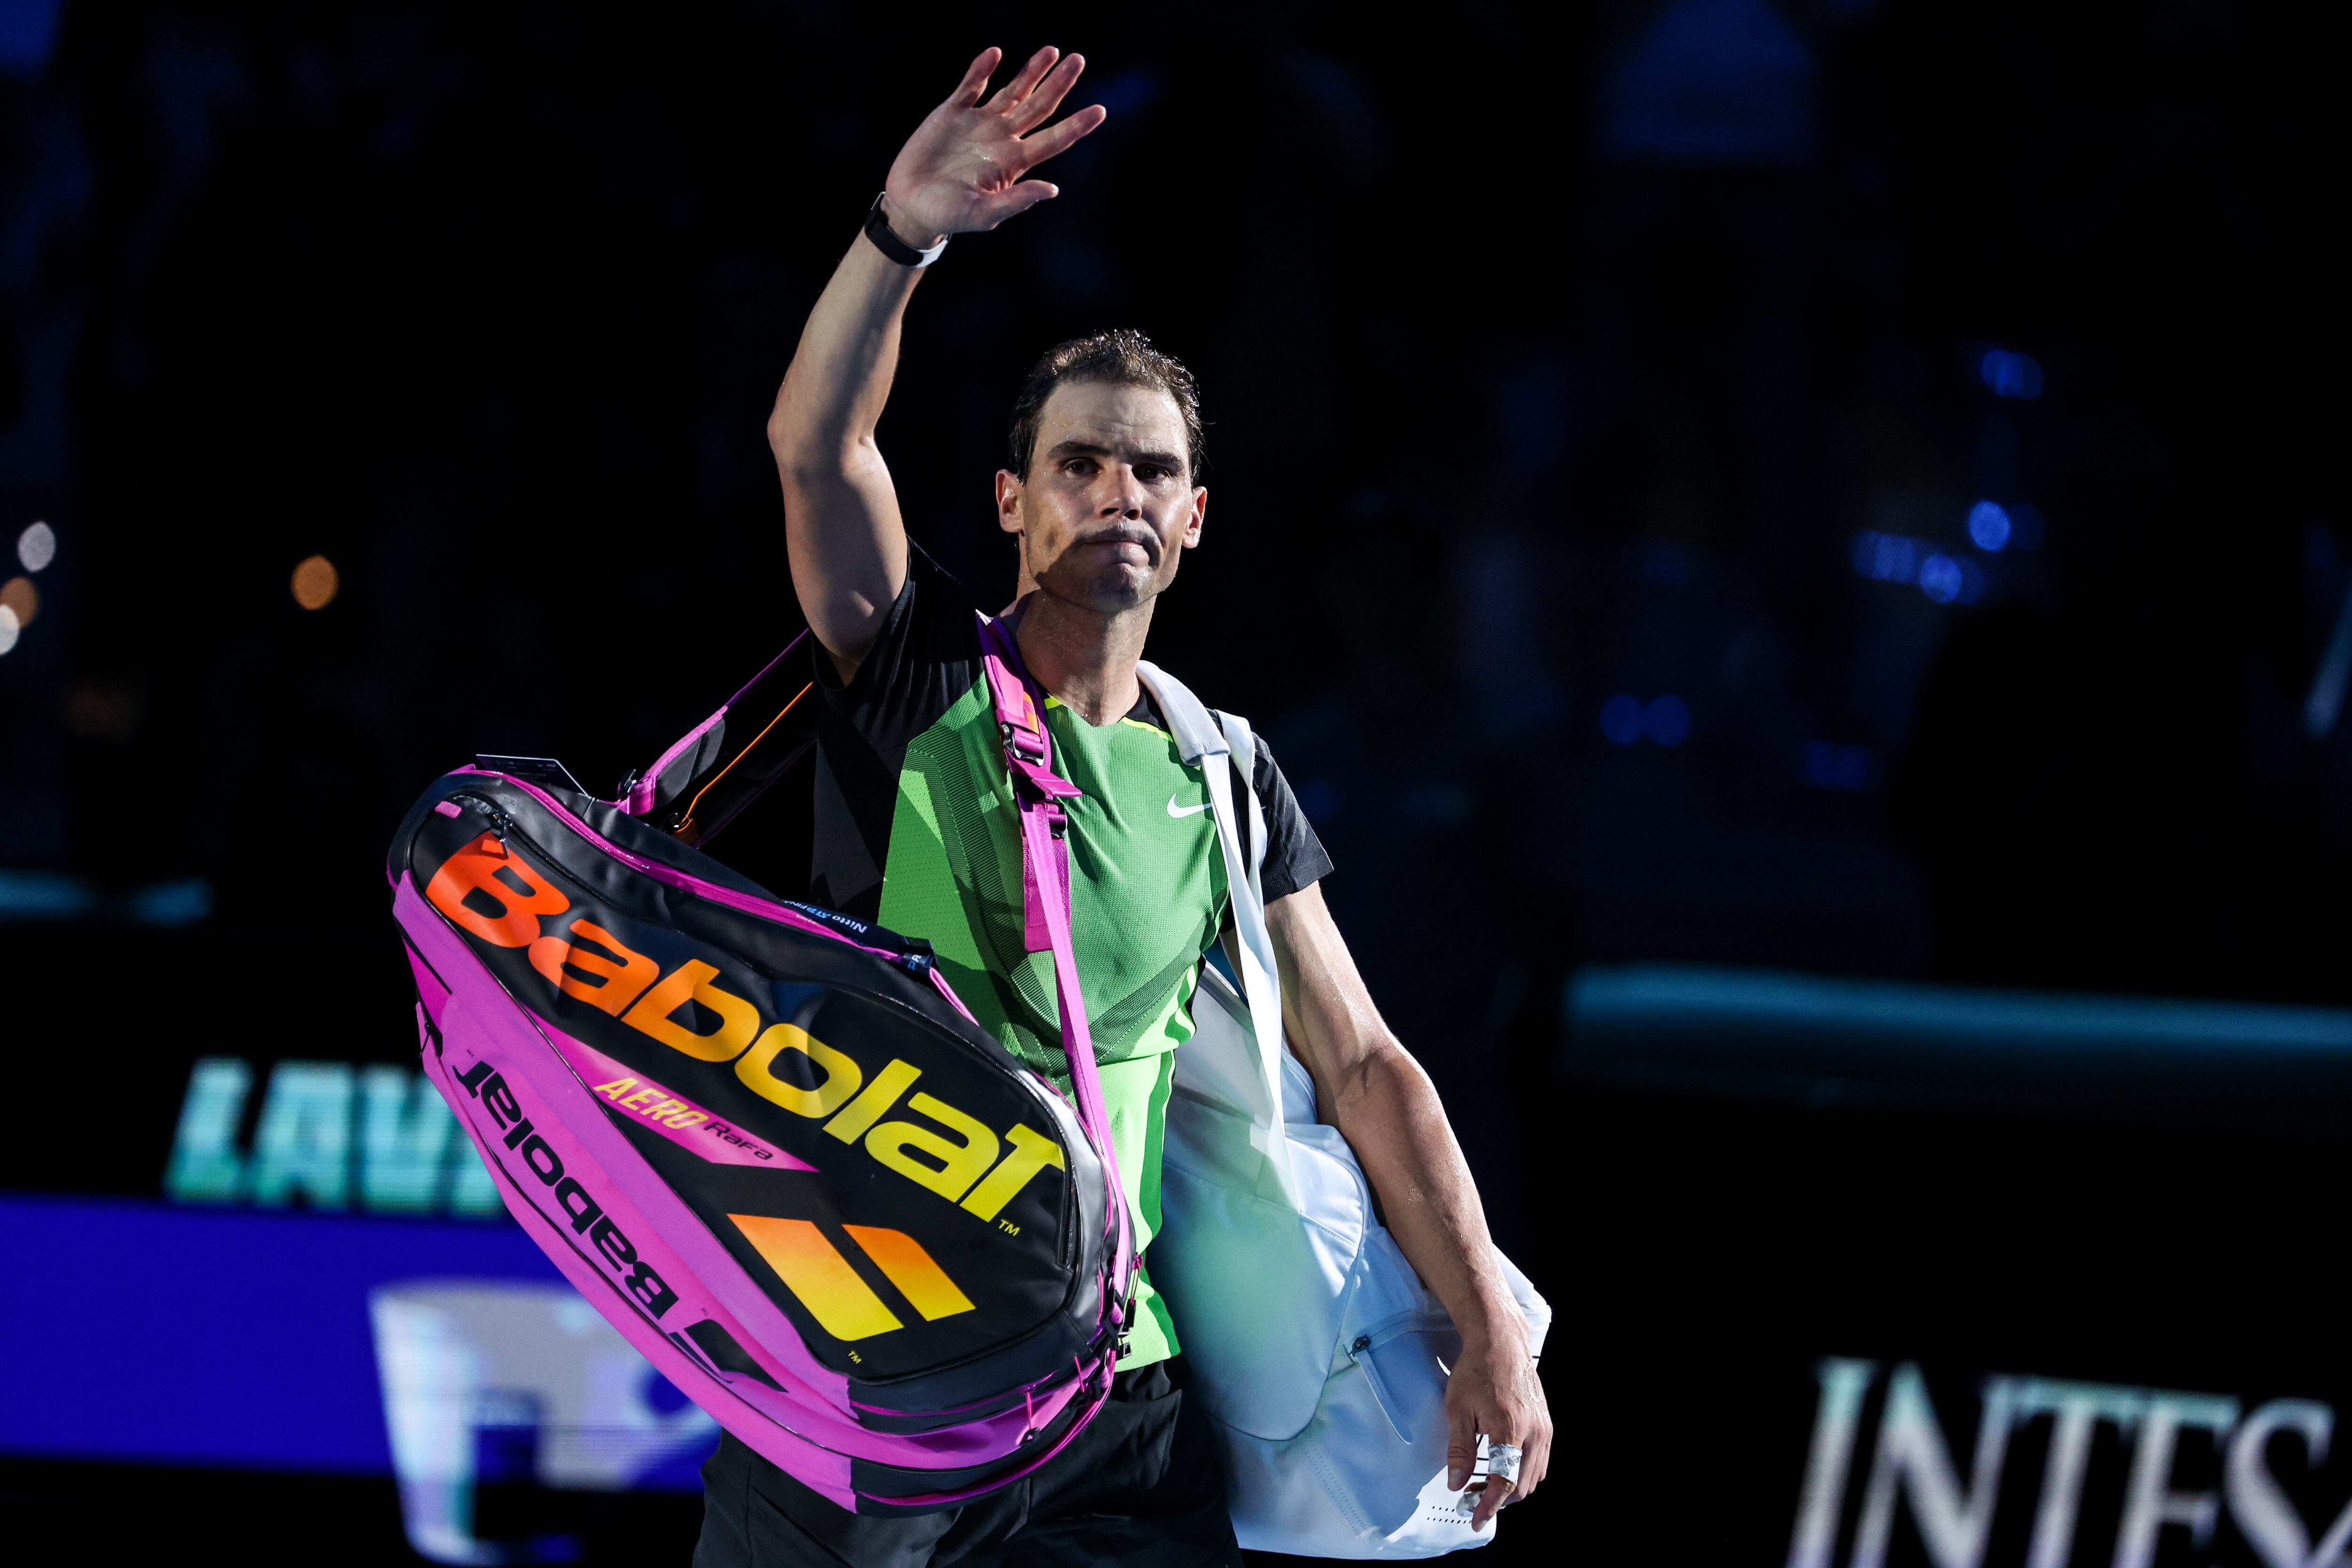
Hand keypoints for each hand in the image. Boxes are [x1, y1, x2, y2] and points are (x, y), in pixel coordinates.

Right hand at [881, 47, 1106, 246]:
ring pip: (1012, 91)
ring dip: (1031, 72)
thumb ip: (1017, 201)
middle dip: (1059, 84)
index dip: (1076, 126)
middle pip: (1039, 106)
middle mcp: (1002, 138)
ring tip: (1051, 51)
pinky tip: (994, 55)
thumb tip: (1053, 190)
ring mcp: (979, 122)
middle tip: (1078, 60)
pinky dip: (981, 71)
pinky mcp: (952, 112)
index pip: (1053, 139)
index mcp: (1015, 162)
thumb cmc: (949, 215)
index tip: (1100, 111)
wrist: (912, 204)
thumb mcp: (984, 213)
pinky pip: (971, 86)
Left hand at [1445, 1317, 1552, 1529]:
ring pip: (1533, 1477)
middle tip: (1472, 1501)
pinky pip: (1540, 1462)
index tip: (1474, 1518)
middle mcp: (1534, 1433)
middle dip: (1498, 1501)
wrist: (1501, 1342)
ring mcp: (1545, 1429)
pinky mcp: (1547, 1425)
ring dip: (1511, 1489)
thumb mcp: (1458, 1409)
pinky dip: (1522, 1473)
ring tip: (1483, 1485)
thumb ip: (1459, 1450)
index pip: (1503, 1483)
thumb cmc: (1476, 1371)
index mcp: (1510, 1429)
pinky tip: (1502, 1468)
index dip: (1488, 1505)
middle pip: (1521, 1486)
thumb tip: (1457, 1484)